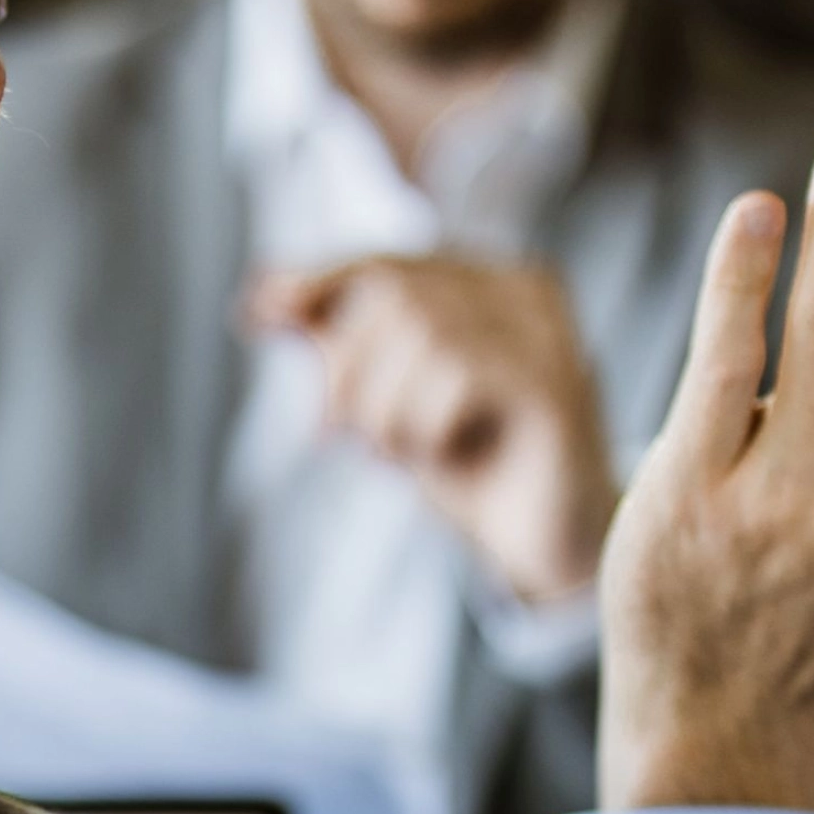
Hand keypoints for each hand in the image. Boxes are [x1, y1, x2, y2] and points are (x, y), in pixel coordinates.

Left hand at [246, 256, 619, 603]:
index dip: (319, 282)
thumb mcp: (389, 401)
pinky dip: (426, 421)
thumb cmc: (472, 470)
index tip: (256, 311)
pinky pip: (459, 371)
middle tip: (337, 432)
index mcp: (490, 283)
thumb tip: (262, 295)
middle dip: (347, 365)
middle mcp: (527, 292)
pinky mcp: (556, 383)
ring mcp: (549, 334)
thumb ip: (339, 346)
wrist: (548, 551)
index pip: (390, 262)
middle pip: (396, 288)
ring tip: (395, 452)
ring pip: (422, 327)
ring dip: (383, 404)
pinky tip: (443, 453)